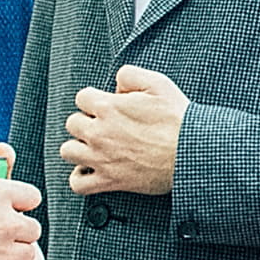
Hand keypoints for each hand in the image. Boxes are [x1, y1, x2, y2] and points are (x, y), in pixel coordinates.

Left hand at [62, 64, 187, 197]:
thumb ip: (130, 76)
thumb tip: (116, 85)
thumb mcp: (159, 84)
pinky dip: (80, 178)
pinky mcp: (109, 180)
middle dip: (86, 121)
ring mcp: (101, 158)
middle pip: (72, 123)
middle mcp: (99, 132)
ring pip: (67, 151)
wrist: (192, 152)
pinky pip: (77, 183)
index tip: (107, 106)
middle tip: (104, 126)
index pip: (82, 97)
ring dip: (78, 147)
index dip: (95, 99)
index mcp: (109, 107)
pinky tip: (90, 170)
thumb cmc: (179, 120)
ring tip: (93, 147)